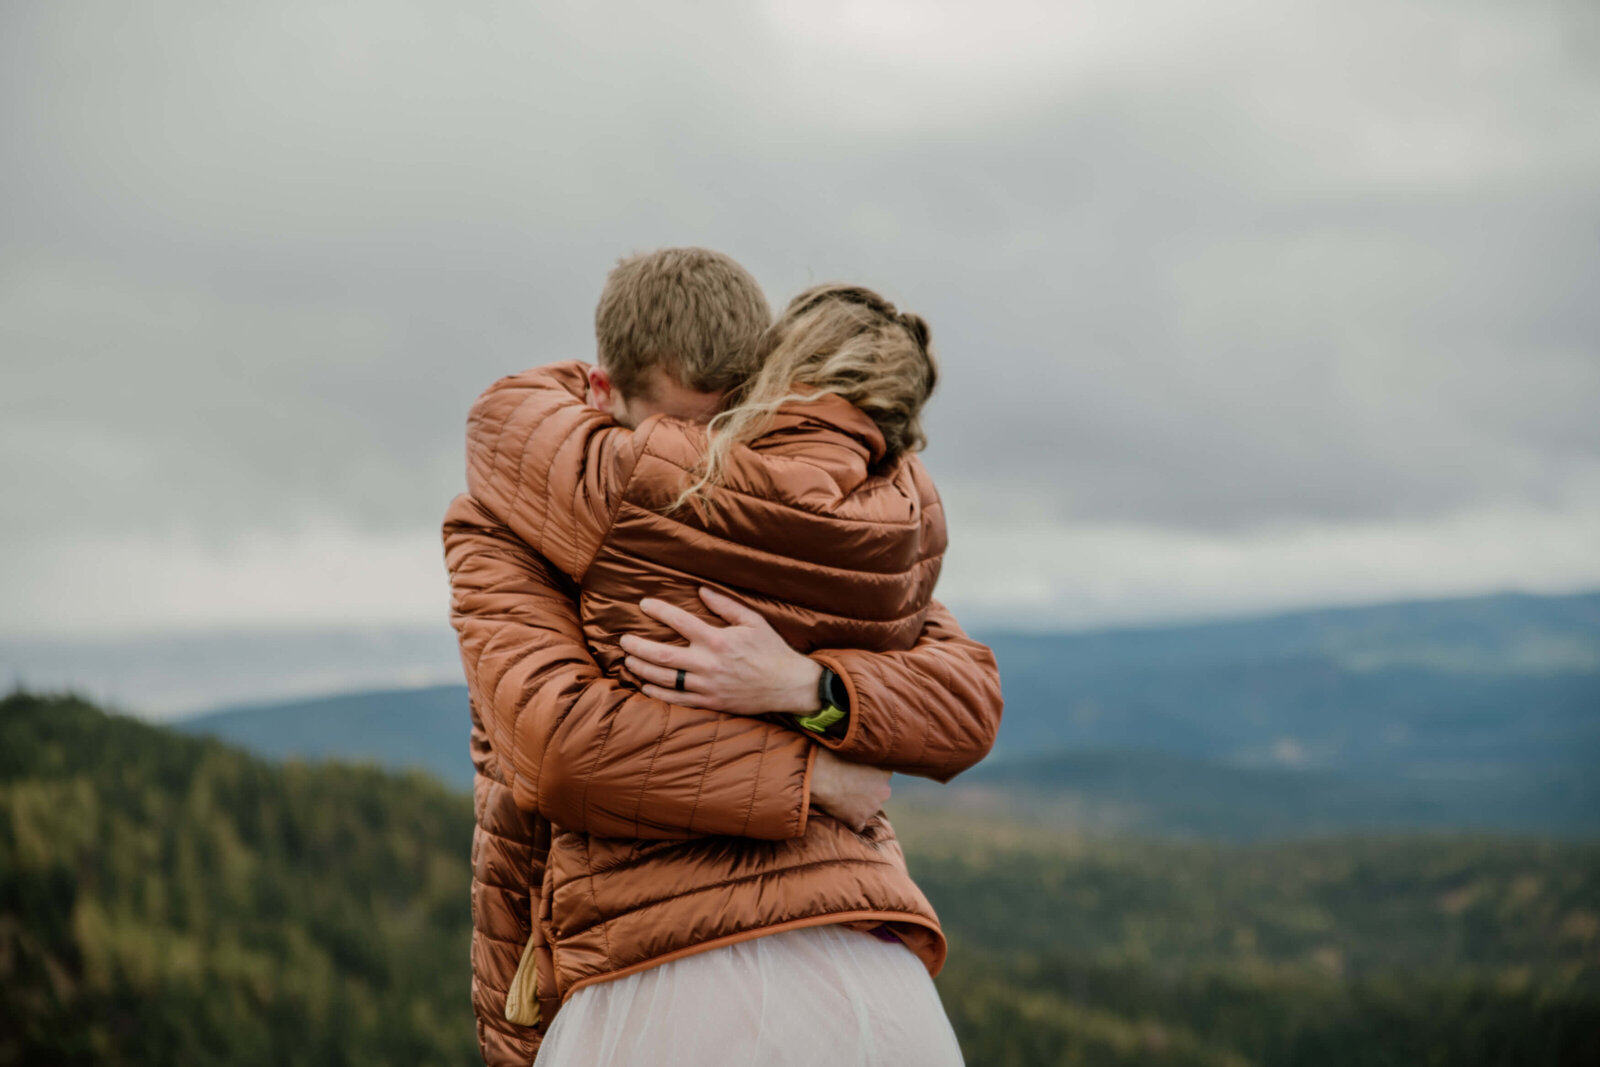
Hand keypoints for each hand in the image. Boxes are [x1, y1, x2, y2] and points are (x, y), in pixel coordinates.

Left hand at [620, 587, 821, 714]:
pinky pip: (677, 699)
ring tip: (629, 660)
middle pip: (663, 655)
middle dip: (638, 647)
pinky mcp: (710, 703)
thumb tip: (701, 590)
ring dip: (642, 669)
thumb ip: (725, 606)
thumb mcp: (753, 621)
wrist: (789, 685)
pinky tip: (645, 685)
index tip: (644, 604)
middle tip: (624, 640)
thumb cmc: (772, 650)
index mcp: (718, 640)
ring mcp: (707, 686)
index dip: (659, 611)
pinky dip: (658, 693)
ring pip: (665, 678)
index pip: (680, 622)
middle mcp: (709, 664)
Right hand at [808, 747, 890, 831]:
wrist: (819, 775)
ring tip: (839, 796)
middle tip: (847, 785)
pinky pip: (857, 824)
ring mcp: (872, 808)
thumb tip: (858, 750)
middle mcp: (884, 790)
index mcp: (885, 770)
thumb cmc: (831, 756)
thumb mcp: (853, 749)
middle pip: (878, 793)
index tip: (857, 772)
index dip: (868, 775)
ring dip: (857, 806)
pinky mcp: (859, 820)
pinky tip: (838, 811)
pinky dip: (849, 820)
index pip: (882, 776)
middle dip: (866, 791)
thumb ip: (862, 754)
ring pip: (867, 808)